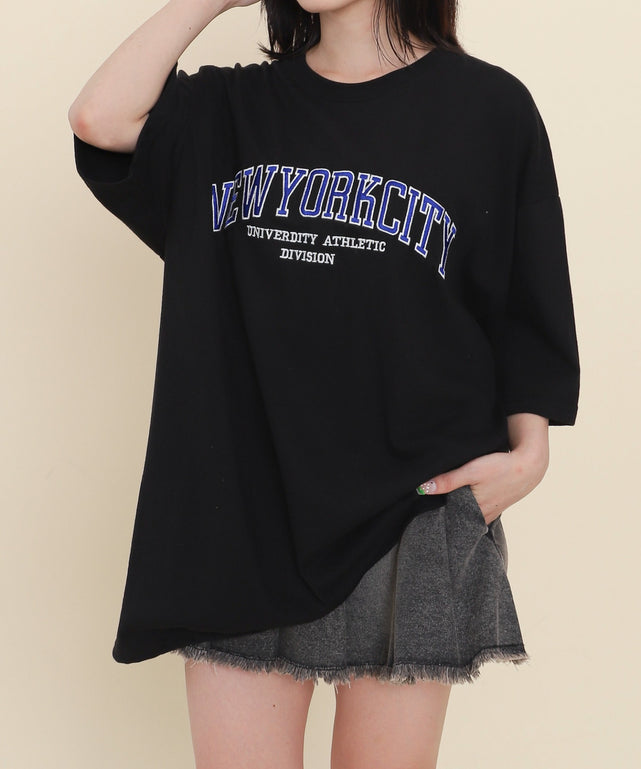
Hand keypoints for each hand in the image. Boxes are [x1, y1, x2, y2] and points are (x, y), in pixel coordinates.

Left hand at [416, 414, 549, 524]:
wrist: (530, 464)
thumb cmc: (501, 467)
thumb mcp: (471, 471)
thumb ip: (447, 481)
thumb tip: (422, 489)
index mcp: (475, 511)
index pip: (449, 521)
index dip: (435, 518)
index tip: (420, 514)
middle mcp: (483, 515)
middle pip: (457, 519)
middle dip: (444, 515)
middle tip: (425, 509)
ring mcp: (491, 511)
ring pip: (468, 514)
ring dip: (457, 510)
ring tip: (441, 503)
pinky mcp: (496, 503)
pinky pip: (477, 509)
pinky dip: (469, 506)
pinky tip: (463, 498)